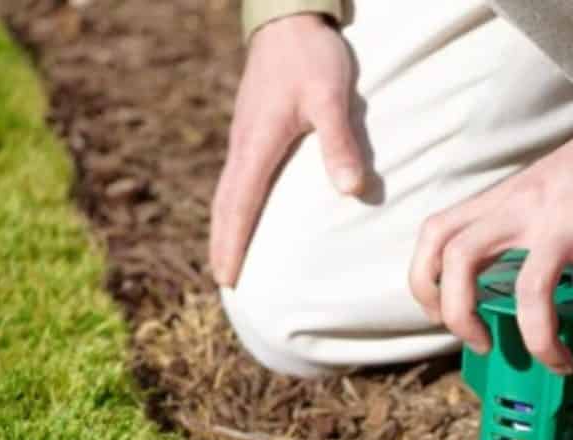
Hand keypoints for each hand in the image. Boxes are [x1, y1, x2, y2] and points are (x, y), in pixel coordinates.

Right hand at [210, 14, 365, 287]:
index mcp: (257, 144)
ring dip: (225, 226)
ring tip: (228, 257)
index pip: (240, 206)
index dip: (233, 243)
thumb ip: (340, 142)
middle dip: (222, 243)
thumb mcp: (331, 96)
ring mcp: (243, 137)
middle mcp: (243, 145)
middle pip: (224, 205)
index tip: (226, 277)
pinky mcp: (251, 129)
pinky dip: (234, 204)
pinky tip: (245, 214)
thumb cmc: (312, 56)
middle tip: (223, 280)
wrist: (290, 17)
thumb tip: (350, 190)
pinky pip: (237, 178)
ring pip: (227, 192)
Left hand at [409, 21, 572, 373]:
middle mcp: (526, 207)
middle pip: (459, 260)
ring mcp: (567, 218)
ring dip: (540, 342)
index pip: (437, 233)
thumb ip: (568, 245)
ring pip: (529, 292)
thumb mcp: (566, 195)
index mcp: (508, 199)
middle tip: (485, 345)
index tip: (441, 316)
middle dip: (460, 317)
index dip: (424, 280)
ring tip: (562, 365)